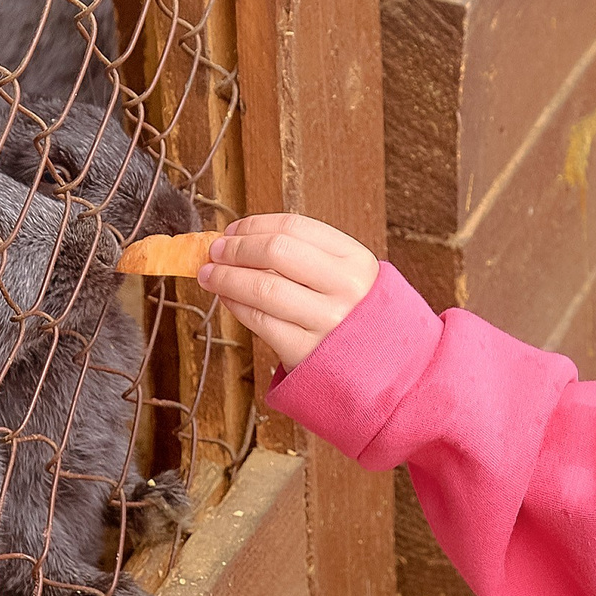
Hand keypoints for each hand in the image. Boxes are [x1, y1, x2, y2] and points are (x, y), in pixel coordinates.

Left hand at [197, 213, 379, 372]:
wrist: (386, 370)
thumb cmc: (356, 317)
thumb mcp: (348, 278)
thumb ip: (307, 257)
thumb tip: (241, 239)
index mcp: (356, 260)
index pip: (295, 227)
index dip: (255, 225)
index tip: (234, 229)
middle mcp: (345, 288)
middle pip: (276, 251)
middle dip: (236, 248)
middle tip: (215, 250)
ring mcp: (327, 322)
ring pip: (262, 288)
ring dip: (226, 277)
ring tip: (209, 274)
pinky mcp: (307, 352)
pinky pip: (260, 321)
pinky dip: (235, 305)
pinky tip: (227, 298)